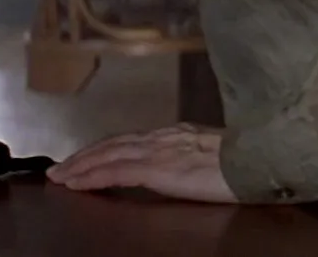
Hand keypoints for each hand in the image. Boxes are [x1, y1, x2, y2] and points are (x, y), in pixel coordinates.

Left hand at [48, 123, 238, 203]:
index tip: (81, 159)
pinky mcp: (157, 168)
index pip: (126, 140)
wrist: (259, 158)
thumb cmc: (243, 161)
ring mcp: (157, 151)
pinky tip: (77, 183)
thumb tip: (177, 165)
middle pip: (110, 145)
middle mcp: (159, 138)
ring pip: (106, 156)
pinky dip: (92, 176)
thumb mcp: (208, 154)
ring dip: (79, 166)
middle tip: (58, 169)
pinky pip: (116, 171)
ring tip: (60, 178)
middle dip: (82, 157)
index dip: (101, 150)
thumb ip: (186, 156)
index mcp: (172, 135)